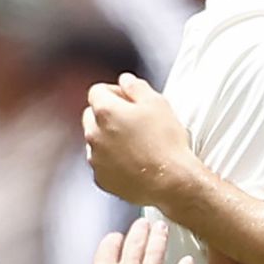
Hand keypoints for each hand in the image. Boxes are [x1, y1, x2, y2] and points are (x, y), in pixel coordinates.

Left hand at [82, 74, 204, 212]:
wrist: (171, 181)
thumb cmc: (166, 143)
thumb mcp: (157, 103)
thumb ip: (136, 86)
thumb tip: (126, 81)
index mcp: (105, 112)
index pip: (97, 91)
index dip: (114, 92)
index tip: (129, 99)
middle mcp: (94, 134)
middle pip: (92, 115)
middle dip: (108, 114)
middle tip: (133, 121)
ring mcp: (96, 158)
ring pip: (96, 140)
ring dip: (109, 138)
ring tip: (136, 144)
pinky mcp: (102, 179)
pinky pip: (102, 163)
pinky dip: (112, 160)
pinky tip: (133, 161)